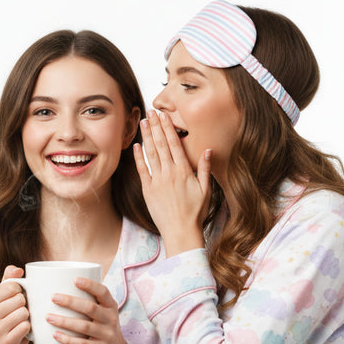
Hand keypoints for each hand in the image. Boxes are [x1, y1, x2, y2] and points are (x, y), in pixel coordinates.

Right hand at [0, 266, 29, 343]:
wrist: (5, 339)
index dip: (19, 290)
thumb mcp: (4, 293)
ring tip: (21, 318)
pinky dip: (28, 327)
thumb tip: (18, 270)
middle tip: (19, 309)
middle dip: (24, 303)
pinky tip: (22, 329)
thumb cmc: (7, 310)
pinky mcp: (6, 342)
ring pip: (23, 313)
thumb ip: (10, 277)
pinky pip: (25, 327)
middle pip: (19, 300)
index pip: (12, 286)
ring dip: (27, 315)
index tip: (15, 297)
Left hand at [47, 278, 126, 343]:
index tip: (75, 280)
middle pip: (90, 308)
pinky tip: (55, 335)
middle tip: (53, 297)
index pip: (103, 292)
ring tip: (48, 317)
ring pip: (84, 326)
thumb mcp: (102, 311)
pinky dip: (67, 339)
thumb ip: (88, 301)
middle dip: (70, 302)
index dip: (90, 285)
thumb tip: (58, 285)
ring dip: (64, 321)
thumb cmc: (101, 325)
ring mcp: (106, 334)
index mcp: (111, 306)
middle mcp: (111, 319)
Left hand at [134, 110, 210, 256]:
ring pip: (151, 154)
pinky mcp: (148, 190)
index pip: (175, 144)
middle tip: (150, 111)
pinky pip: (142, 170)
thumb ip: (204, 168)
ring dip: (147, 136)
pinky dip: (138, 157)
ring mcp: (157, 181)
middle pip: (161, 144)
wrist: (181, 231)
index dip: (168, 128)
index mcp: (184, 171)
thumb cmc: (195, 212)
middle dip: (155, 126)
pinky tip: (136, 145)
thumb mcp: (206, 189)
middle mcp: (170, 173)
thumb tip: (207, 150)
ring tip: (143, 122)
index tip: (164, 115)